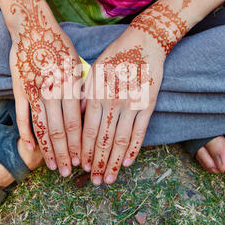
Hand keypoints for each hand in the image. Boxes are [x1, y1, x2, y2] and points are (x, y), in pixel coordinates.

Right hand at [9, 0, 82, 176]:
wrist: (33, 28)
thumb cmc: (59, 45)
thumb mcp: (77, 65)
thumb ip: (80, 90)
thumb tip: (87, 115)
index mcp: (69, 85)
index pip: (76, 123)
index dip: (79, 144)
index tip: (82, 160)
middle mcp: (52, 91)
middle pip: (59, 130)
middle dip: (65, 154)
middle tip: (68, 172)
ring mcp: (34, 91)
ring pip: (41, 127)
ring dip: (47, 149)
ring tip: (52, 166)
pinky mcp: (19, 89)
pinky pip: (22, 115)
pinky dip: (26, 132)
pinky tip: (30, 148)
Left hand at [81, 28, 165, 184]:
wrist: (144, 43)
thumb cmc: (114, 56)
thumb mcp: (92, 72)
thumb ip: (83, 96)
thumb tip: (76, 119)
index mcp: (96, 95)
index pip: (88, 131)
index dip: (85, 151)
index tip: (81, 167)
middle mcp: (113, 102)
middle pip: (103, 140)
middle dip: (98, 163)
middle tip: (94, 181)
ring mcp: (132, 104)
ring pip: (121, 140)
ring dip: (114, 162)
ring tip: (110, 179)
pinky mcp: (148, 104)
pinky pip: (140, 131)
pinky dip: (134, 148)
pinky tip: (128, 162)